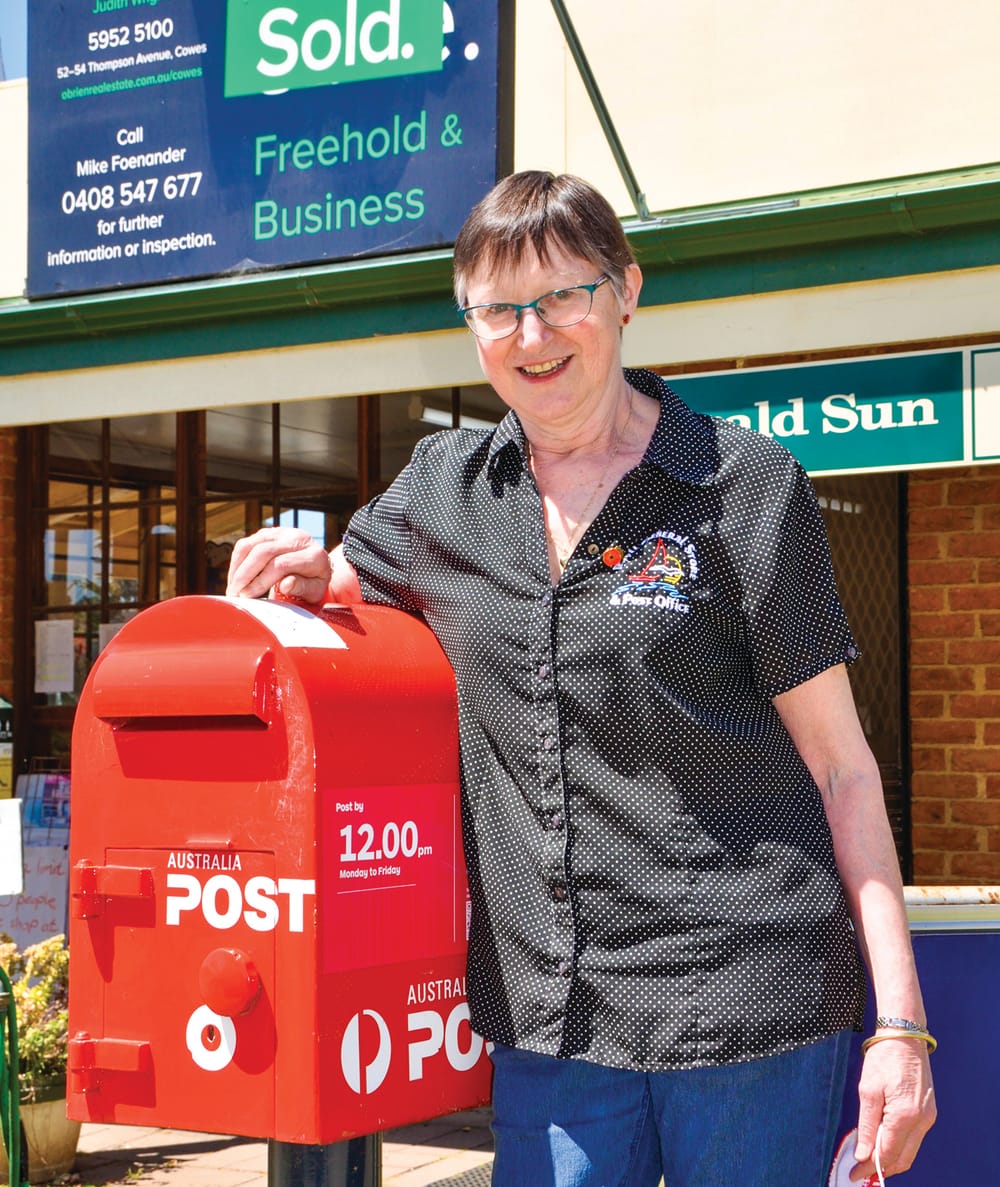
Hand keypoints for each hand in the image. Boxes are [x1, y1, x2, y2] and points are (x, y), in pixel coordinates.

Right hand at [227, 527, 332, 605]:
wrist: (317, 566)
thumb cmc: (314, 583)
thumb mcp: (315, 592)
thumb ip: (302, 588)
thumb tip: (286, 584)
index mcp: (314, 555)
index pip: (281, 564)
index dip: (261, 581)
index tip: (248, 596)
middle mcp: (299, 538)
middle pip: (263, 552)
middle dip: (244, 574)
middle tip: (234, 593)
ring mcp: (282, 532)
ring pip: (251, 545)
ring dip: (237, 568)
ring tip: (233, 587)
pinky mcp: (269, 532)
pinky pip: (246, 543)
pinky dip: (237, 561)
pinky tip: (235, 577)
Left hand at [850, 1038, 934, 1179]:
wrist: (905, 1036)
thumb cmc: (885, 1057)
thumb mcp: (868, 1090)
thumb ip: (867, 1126)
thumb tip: (863, 1154)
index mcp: (905, 1115)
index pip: (887, 1153)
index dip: (870, 1168)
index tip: (854, 1174)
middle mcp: (922, 1121)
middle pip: (902, 1158)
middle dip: (881, 1169)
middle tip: (859, 1172)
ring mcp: (928, 1118)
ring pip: (909, 1151)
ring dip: (890, 1159)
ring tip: (868, 1160)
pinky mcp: (928, 1113)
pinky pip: (913, 1138)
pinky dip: (898, 1146)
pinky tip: (883, 1143)